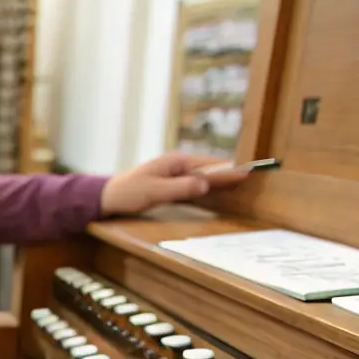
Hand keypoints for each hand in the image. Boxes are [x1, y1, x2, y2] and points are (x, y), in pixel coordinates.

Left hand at [99, 152, 250, 216]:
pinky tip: (213, 188)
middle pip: (208, 168)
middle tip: (251, 175)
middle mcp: (176, 164)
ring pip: (201, 174)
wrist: (106, 197)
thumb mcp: (155, 191)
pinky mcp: (168, 182)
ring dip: (219, 178)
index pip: (209, 166)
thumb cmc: (128, 193)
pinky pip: (193, 182)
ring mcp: (172, 172)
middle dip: (228, 171)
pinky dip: (206, 184)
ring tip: (239, 180)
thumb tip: (205, 183)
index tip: (248, 172)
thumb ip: (180, 188)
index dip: (229, 170)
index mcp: (175, 162)